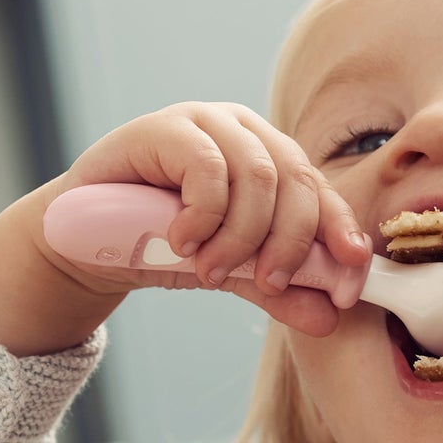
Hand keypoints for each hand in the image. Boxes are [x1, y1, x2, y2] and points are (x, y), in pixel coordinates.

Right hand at [48, 102, 368, 336]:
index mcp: (272, 159)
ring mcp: (207, 123)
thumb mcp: (232, 272)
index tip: (351, 276)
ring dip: (241, 237)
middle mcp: (247, 133)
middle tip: (267, 284)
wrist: (90, 239)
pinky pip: (207, 169)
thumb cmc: (166, 246)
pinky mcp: (166, 128)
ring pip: (257, 175)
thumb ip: (280, 290)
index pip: (321, 190)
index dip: (341, 231)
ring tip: (211, 270)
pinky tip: (184, 243)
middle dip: (290, 242)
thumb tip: (330, 318)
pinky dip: (204, 217)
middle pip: (296, 181)